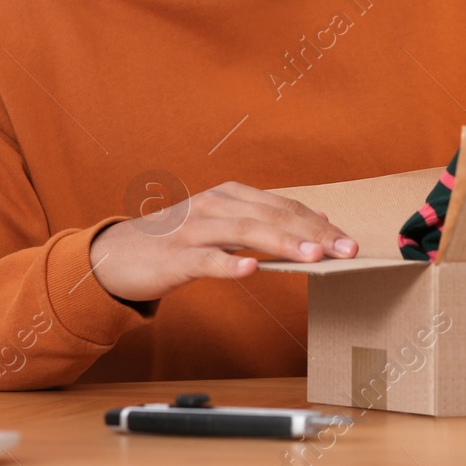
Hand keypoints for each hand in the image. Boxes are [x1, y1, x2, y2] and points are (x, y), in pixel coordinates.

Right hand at [88, 181, 357, 301]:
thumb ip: (262, 222)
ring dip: (283, 243)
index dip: (318, 222)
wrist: (116, 256)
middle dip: (313, 233)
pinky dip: (230, 263)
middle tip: (346, 250)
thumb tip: (313, 224)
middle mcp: (214, 205)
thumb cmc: (176, 242)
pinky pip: (206, 259)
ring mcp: (193, 229)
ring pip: (245, 232)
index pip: (284, 206)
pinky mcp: (175, 256)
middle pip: (272, 216)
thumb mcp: (221, 224)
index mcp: (229, 195)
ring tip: (315, 256)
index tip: (348, 240)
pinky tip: (252, 269)